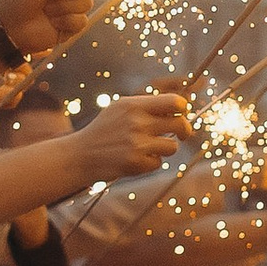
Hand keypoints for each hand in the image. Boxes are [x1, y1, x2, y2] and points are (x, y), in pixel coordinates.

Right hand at [68, 90, 189, 182]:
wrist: (81, 155)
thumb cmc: (105, 130)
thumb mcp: (121, 108)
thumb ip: (147, 106)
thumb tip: (181, 107)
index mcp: (133, 105)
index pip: (175, 102)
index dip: (183, 108)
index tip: (181, 114)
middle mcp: (136, 122)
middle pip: (181, 124)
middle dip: (185, 131)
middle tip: (183, 135)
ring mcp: (137, 144)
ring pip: (172, 147)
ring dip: (165, 149)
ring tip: (148, 148)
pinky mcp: (136, 163)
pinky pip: (159, 163)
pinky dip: (151, 163)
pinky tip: (135, 158)